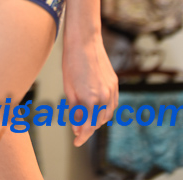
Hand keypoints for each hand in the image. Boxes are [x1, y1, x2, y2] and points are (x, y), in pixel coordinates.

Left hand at [62, 31, 117, 146]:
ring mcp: (111, 90)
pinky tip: (97, 109)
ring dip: (97, 120)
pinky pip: (112, 104)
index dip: (81, 136)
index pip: (87, 127)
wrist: (84, 41)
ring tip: (86, 120)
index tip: (76, 142)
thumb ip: (74, 110)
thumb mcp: (68, 88)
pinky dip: (105, 110)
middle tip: (78, 131)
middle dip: (88, 128)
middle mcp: (104, 97)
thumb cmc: (71, 62)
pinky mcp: (114, 83)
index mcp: (90, 100)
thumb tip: (77, 127)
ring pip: (107, 114)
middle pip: (98, 122)